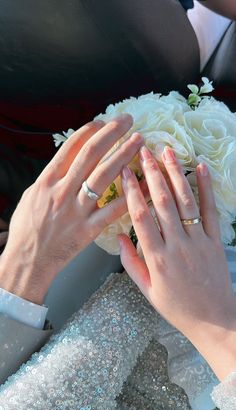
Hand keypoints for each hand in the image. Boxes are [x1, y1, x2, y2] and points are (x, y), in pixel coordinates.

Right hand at [0, 114, 143, 304]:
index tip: (105, 121)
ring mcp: (77, 210)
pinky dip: (132, 195)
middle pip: (91, 154)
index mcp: (47, 180)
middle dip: (112, 133)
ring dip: (124, 155)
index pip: (72, 146)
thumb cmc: (27, 229)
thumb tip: (67, 160)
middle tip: (129, 120)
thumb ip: (50, 178)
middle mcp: (63, 190)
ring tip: (140, 141)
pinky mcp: (89, 229)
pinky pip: (114, 209)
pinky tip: (147, 184)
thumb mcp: (31, 196)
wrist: (28, 261)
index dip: (91, 130)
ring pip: (105, 176)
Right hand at [119, 145, 235, 380]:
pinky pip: (210, 210)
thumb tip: (119, 237)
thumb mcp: (147, 291)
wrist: (214, 321)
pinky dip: (206, 187)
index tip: (126, 171)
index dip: (131, 190)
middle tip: (144, 151)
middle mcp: (177, 245)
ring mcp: (199, 241)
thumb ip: (131, 263)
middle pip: (162, 202)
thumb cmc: (177, 307)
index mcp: (156, 258)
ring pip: (185, 201)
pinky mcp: (215, 241)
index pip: (140, 216)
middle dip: (152, 173)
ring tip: (168, 152)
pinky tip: (201, 168)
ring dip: (175, 174)